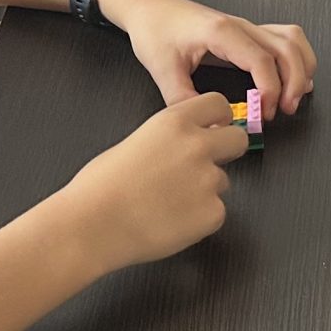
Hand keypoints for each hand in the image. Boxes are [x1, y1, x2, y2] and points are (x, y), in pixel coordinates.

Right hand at [62, 93, 248, 269]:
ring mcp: (208, 180)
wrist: (92, 226)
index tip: (216, 127)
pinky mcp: (213, 213)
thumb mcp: (135, 141)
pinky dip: (199, 219)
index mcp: (175, 122)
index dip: (219, 119)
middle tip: (205, 166)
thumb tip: (182, 145)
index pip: (219, 105)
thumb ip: (168, 138)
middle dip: (226, 151)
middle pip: (238, 140)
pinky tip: (170, 220)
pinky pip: (216, 213)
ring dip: (204, 191)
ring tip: (168, 202)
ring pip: (222, 182)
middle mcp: (198, 146)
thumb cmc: (100, 189)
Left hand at [98, 0, 317, 114]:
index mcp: (221, 32)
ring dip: (301, 68)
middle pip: (287, 49)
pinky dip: (296, 58)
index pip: (262, 59)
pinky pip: (285, 38)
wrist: (149, 7)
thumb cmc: (155, 29)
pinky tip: (293, 77)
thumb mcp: (162, 70)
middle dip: (294, 82)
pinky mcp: (248, 32)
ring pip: (293, 40)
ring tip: (295, 96)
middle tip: (285, 110)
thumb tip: (209, 125)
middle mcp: (240, 26)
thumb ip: (185, 101)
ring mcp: (247, 27)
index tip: (264, 111)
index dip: (270, 89)